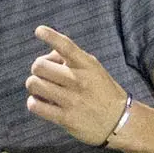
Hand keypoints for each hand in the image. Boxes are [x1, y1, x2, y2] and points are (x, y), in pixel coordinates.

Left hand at [23, 26, 128, 144]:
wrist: (120, 122)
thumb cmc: (101, 90)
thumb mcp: (93, 68)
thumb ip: (71, 58)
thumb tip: (48, 56)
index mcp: (87, 65)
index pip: (67, 46)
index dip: (51, 36)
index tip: (39, 31)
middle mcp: (79, 80)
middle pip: (39, 66)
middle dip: (38, 69)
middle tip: (46, 76)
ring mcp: (72, 100)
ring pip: (34, 84)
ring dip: (34, 86)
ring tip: (43, 90)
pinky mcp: (66, 118)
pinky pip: (35, 106)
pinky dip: (34, 103)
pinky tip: (42, 103)